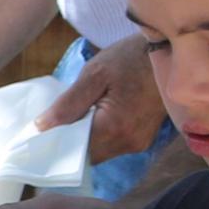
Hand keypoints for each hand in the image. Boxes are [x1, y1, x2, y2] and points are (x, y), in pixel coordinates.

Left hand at [40, 39, 162, 166]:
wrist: (170, 53)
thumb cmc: (131, 58)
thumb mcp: (94, 74)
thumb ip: (68, 104)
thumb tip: (41, 127)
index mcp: (115, 128)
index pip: (75, 152)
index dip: (56, 145)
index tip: (39, 135)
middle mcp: (129, 143)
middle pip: (88, 155)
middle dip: (69, 143)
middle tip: (52, 123)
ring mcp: (139, 143)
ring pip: (100, 152)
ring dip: (85, 139)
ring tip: (73, 116)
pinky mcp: (143, 138)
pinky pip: (113, 144)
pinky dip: (99, 135)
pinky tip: (93, 116)